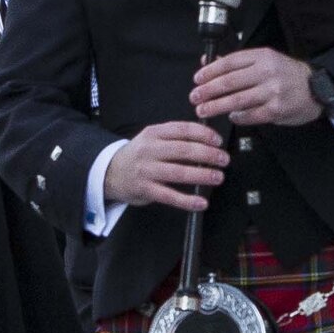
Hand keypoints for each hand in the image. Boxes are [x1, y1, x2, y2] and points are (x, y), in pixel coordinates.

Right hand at [109, 120, 231, 210]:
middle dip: (208, 154)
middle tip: (224, 160)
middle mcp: (149, 150)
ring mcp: (146, 170)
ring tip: (218, 177)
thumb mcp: (153, 139)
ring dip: (202, 175)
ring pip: (178, 172)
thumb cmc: (139, 155)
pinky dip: (187, 201)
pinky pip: (169, 196)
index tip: (218, 141)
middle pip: (183, 150)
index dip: (204, 134)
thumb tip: (208, 141)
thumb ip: (176, 137)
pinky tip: (201, 203)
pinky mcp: (145, 189)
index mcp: (154, 133)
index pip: (183, 129)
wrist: (110, 172)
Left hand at [192, 46, 326, 128]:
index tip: (197, 79)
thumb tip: (207, 63)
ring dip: (216, 106)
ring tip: (203, 110)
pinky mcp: (276, 109)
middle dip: (208, 91)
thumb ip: (237, 63)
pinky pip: (249, 115)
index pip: (229, 62)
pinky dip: (237, 117)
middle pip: (229, 82)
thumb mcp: (264, 61)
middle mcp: (267, 72)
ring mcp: (273, 91)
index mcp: (262, 56)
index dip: (210, 71)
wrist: (317, 89)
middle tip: (195, 97)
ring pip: (236, 100)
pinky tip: (231, 117)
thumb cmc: (287, 75)